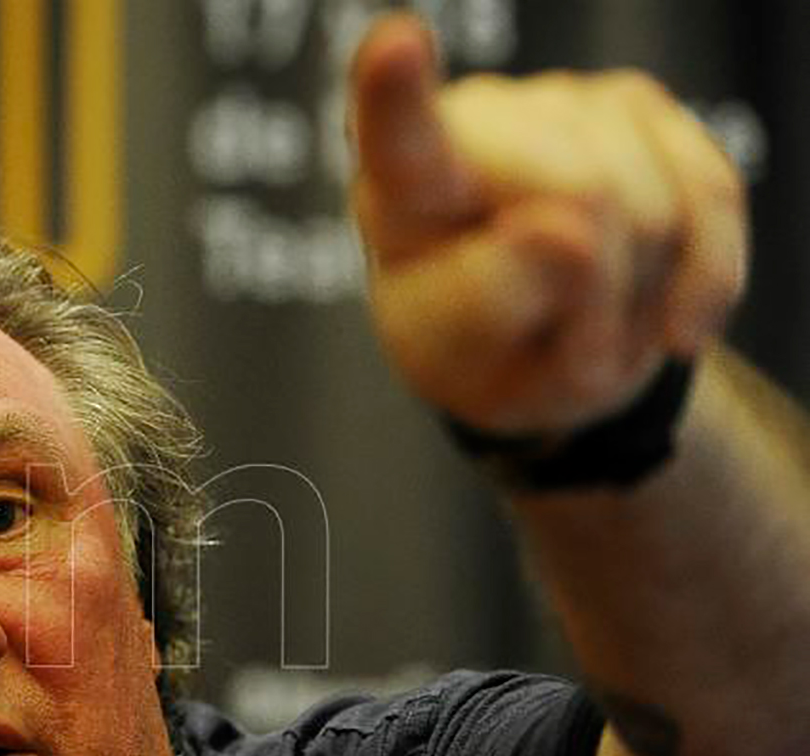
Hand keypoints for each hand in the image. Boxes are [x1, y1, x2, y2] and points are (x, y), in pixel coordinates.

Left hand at [347, 14, 746, 433]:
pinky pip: (711, 199)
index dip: (397, 92)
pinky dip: (700, 281)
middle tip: (564, 341)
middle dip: (596, 292)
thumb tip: (566, 232)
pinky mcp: (640, 108)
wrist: (546, 347)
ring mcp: (563, 104)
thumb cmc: (479, 348)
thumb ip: (494, 303)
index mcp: (403, 192)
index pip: (400, 141)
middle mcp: (480, 122)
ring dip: (638, 295)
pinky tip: (666, 317)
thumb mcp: (463, 358)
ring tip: (592, 317)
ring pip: (655, 207)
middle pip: (585, 193)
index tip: (395, 45)